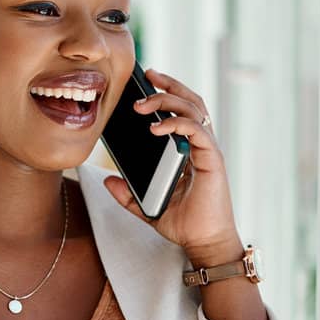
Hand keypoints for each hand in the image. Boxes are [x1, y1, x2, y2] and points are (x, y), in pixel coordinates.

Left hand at [102, 68, 240, 259]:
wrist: (203, 243)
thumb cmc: (183, 224)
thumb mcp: (146, 207)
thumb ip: (127, 194)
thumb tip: (107, 181)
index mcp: (188, 149)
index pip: (182, 110)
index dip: (167, 92)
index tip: (145, 82)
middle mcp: (201, 145)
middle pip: (191, 101)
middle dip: (169, 85)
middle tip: (147, 76)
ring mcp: (208, 150)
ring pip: (194, 110)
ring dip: (168, 100)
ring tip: (142, 103)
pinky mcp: (212, 160)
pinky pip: (197, 131)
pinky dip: (177, 124)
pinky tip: (156, 127)